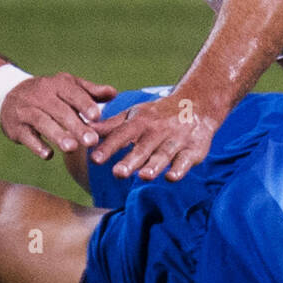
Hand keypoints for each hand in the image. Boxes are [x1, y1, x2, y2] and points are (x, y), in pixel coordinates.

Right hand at [0, 72, 115, 159]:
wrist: (10, 94)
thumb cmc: (50, 93)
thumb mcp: (69, 87)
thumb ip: (91, 91)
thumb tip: (114, 94)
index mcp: (57, 84)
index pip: (72, 93)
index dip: (84, 104)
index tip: (97, 117)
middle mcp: (40, 95)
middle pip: (59, 110)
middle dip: (76, 126)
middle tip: (92, 141)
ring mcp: (26, 110)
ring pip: (41, 122)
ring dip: (57, 135)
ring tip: (72, 148)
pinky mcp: (15, 126)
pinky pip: (26, 136)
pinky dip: (36, 145)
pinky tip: (48, 155)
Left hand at [90, 94, 221, 182]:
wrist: (197, 105)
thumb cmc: (157, 115)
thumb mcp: (134, 115)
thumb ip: (110, 126)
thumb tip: (84, 130)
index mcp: (141, 122)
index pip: (122, 134)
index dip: (109, 147)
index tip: (94, 159)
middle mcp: (158, 130)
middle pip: (143, 147)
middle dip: (131, 160)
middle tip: (117, 173)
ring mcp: (177, 140)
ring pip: (164, 154)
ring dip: (154, 165)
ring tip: (143, 176)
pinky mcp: (194, 150)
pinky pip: (186, 160)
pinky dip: (180, 168)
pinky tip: (171, 177)